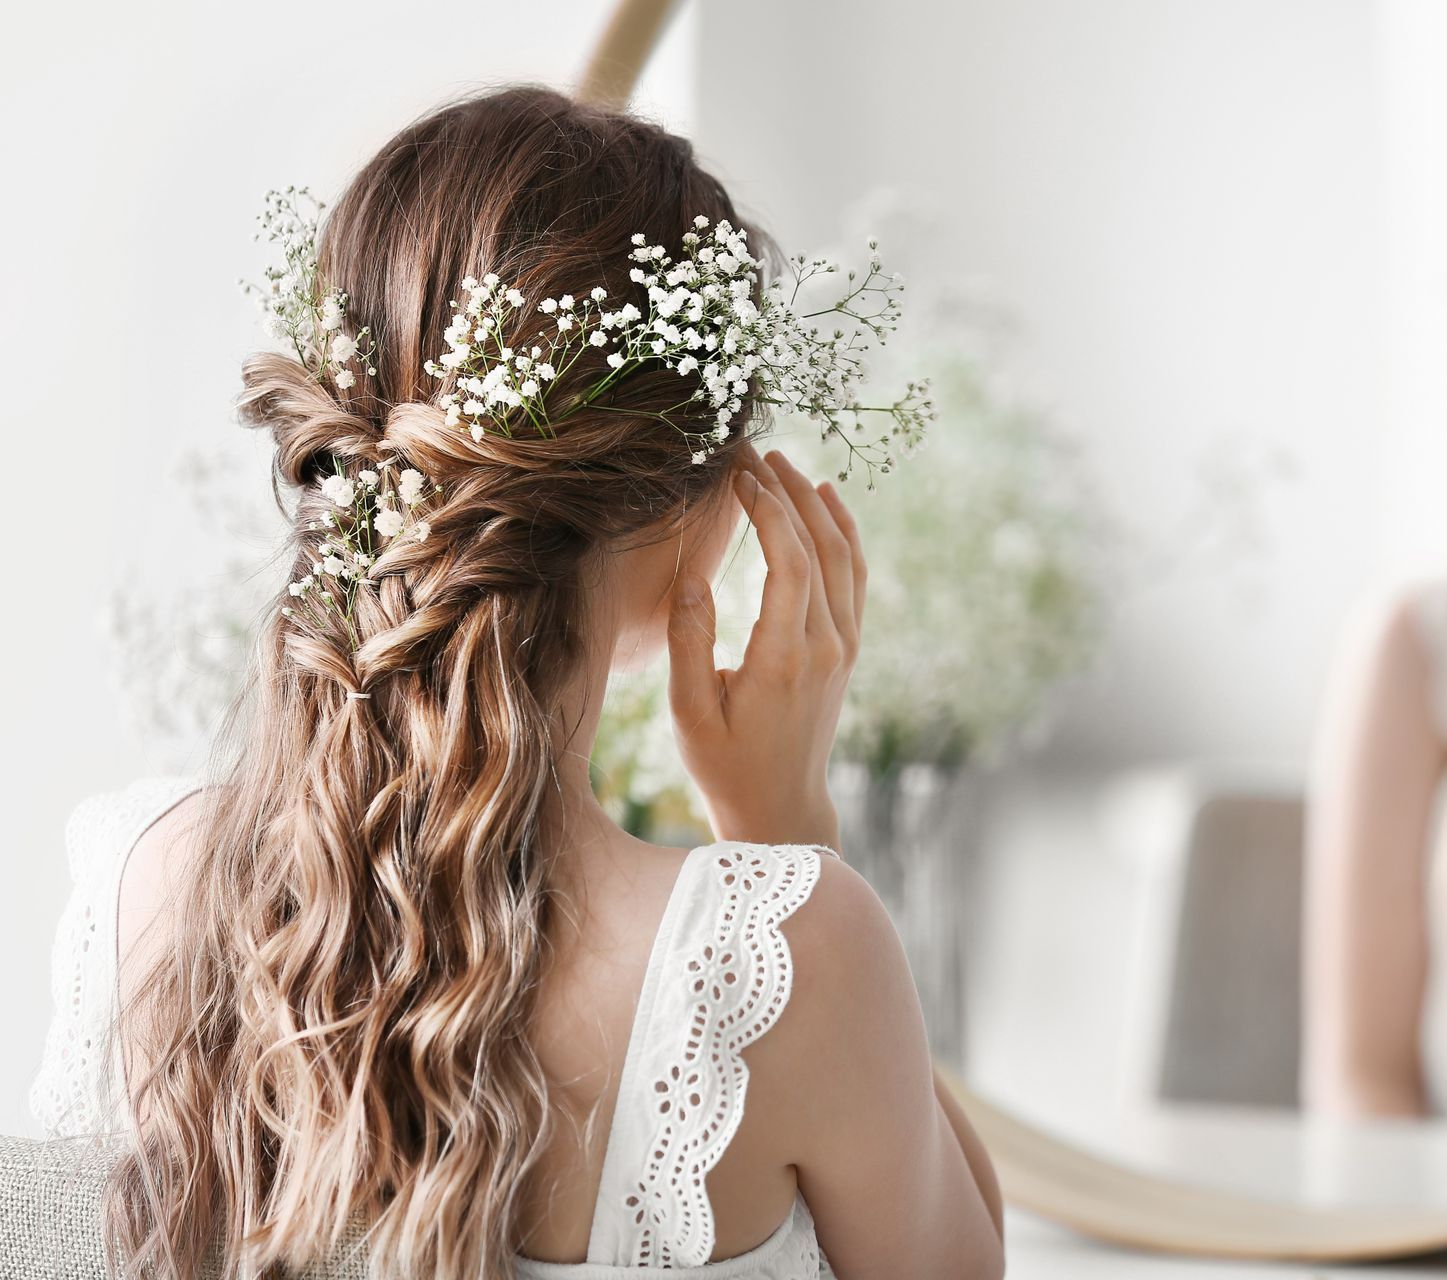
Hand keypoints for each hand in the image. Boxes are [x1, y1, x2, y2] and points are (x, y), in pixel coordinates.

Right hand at [666, 444, 865, 852]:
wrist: (780, 806)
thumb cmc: (725, 763)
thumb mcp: (690, 713)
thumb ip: (692, 643)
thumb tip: (695, 577)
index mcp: (786, 657)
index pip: (789, 559)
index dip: (768, 508)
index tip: (738, 474)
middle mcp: (827, 645)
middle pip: (820, 545)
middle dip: (789, 490)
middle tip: (754, 451)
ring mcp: (845, 645)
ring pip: (844, 556)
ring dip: (818, 504)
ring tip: (784, 465)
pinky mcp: (847, 648)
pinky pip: (854, 577)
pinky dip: (844, 533)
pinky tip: (827, 502)